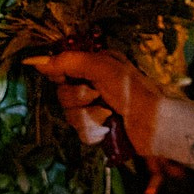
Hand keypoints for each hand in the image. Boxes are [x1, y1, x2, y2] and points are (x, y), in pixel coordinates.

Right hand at [28, 50, 165, 159]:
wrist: (155, 124)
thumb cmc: (133, 90)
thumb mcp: (102, 67)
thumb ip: (69, 61)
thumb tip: (37, 61)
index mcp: (94, 65)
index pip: (61, 67)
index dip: (58, 73)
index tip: (61, 77)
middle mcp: (93, 84)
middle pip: (62, 93)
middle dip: (77, 98)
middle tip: (95, 95)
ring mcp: (95, 108)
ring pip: (70, 114)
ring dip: (87, 116)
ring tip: (107, 114)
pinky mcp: (99, 129)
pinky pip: (80, 132)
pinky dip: (93, 131)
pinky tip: (107, 128)